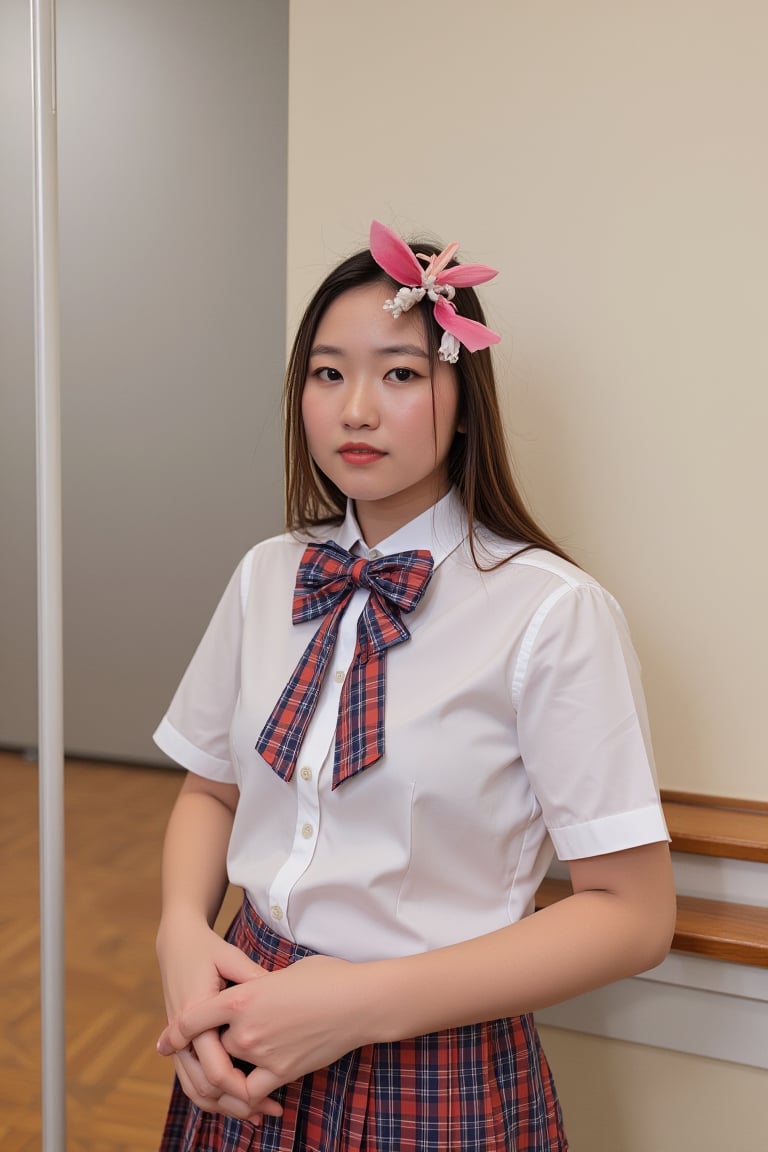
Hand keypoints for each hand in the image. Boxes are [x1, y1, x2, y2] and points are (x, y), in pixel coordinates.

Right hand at [156, 915, 282, 1119]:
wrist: (177, 944)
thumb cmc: (208, 949)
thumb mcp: (231, 958)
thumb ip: (253, 978)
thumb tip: (282, 996)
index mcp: (195, 1014)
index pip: (216, 1068)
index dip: (242, 1088)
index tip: (270, 1097)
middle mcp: (183, 1035)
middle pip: (204, 1088)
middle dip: (235, 1105)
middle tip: (269, 1112)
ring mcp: (178, 1042)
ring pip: (195, 1090)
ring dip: (223, 1107)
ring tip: (256, 1115)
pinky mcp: (181, 1045)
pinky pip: (191, 1080)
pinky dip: (211, 1096)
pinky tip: (236, 1101)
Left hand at [157, 954, 369, 1112]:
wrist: (358, 1001)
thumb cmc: (326, 978)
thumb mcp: (283, 973)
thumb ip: (259, 987)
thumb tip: (254, 996)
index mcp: (242, 997)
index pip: (195, 1018)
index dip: (177, 1031)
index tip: (168, 1041)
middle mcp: (245, 1028)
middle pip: (213, 1046)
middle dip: (215, 1047)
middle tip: (215, 1047)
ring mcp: (262, 1053)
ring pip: (230, 1071)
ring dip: (231, 1072)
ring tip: (232, 1074)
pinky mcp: (282, 1073)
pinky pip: (253, 1091)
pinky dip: (250, 1096)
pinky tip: (255, 1097)